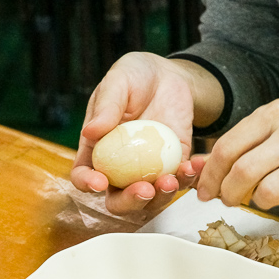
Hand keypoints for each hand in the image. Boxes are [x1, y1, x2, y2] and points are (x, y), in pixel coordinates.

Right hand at [71, 52, 197, 214]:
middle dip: (129, 203)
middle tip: (144, 189)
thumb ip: (106, 105)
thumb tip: (90, 131)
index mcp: (97, 149)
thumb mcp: (118, 81)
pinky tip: (195, 166)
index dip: (87, 184)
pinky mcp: (174, 165)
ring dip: (161, 197)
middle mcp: (120, 166)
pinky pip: (180, 180)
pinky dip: (189, 179)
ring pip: (150, 199)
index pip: (84, 175)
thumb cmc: (134, 76)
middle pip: (117, 199)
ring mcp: (148, 169)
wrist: (168, 76)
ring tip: (171, 180)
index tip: (99, 183)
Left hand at [195, 99, 278, 219]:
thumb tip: (198, 166)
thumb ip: (242, 142)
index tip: (205, 191)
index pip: (228, 148)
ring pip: (268, 193)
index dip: (210, 176)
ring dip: (261, 202)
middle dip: (229, 194)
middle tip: (229, 200)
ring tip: (267, 195)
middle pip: (243, 173)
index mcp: (275, 113)